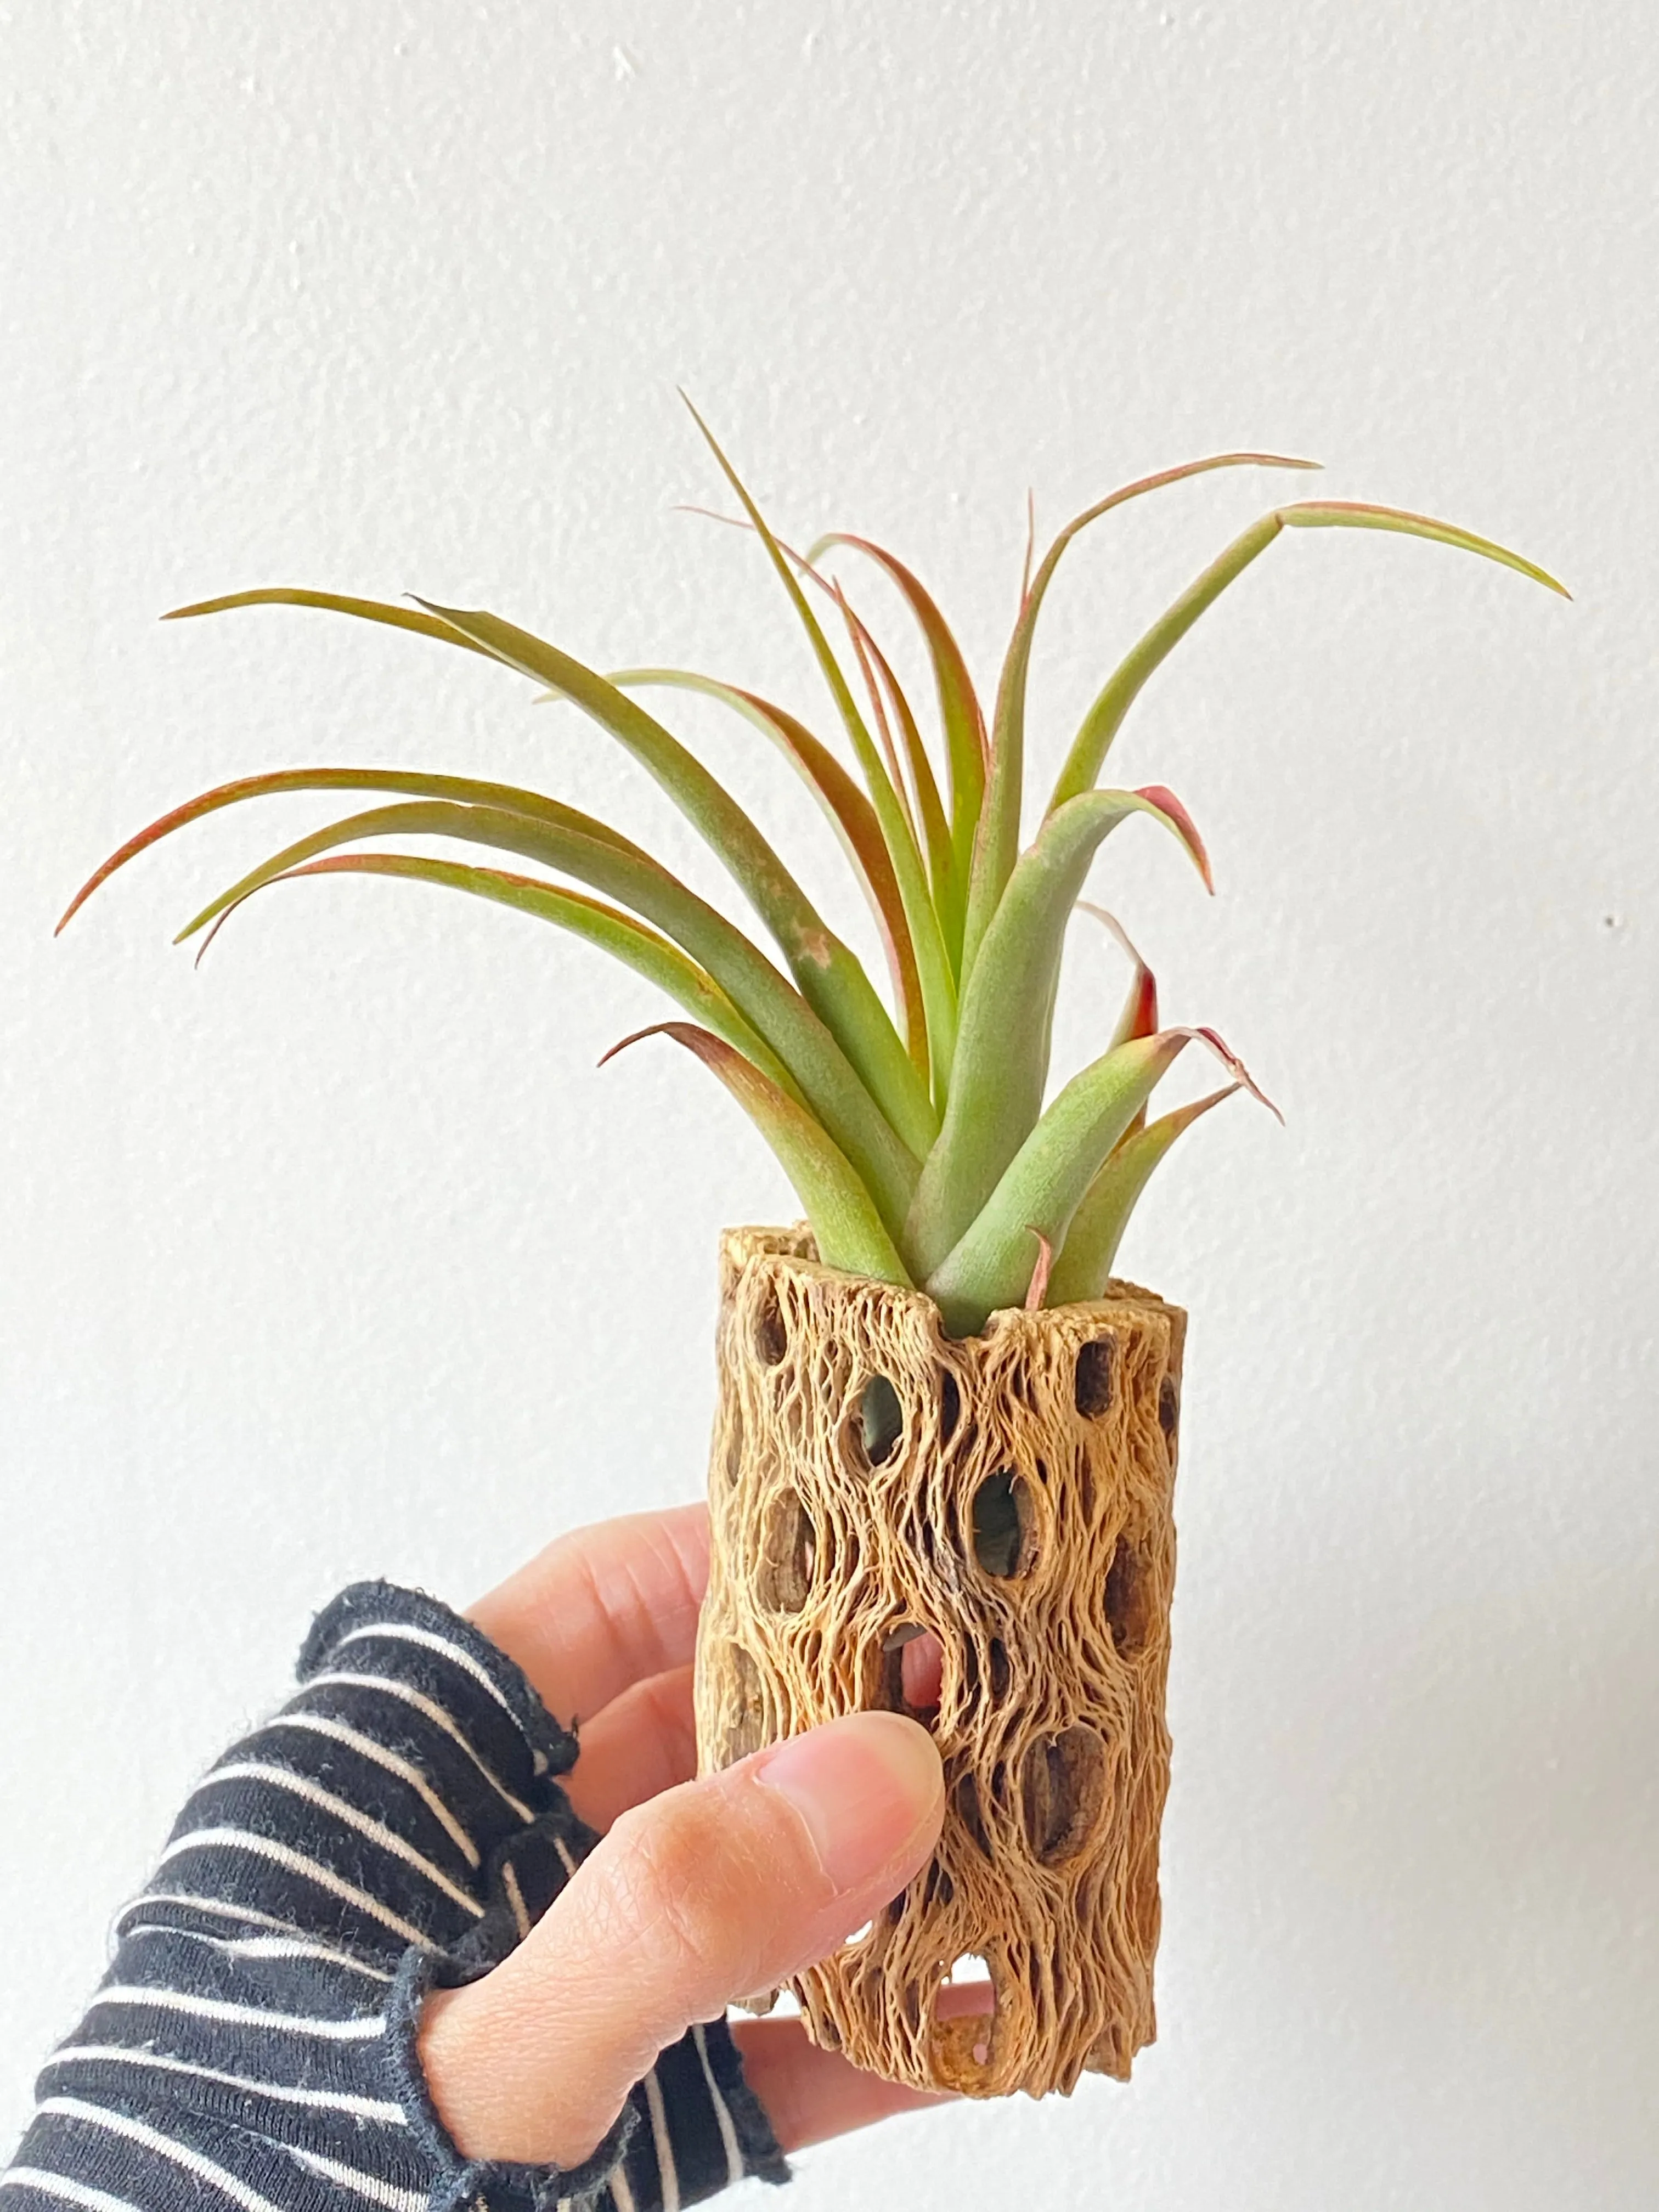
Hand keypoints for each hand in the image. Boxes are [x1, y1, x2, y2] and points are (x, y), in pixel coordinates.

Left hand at [417, 1506, 948, 2167]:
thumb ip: (656, 1919)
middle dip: (853, 1720)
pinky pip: (762, 2056)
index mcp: (400, 1790)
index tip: (898, 1546)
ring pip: (749, 1894)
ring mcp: (559, 2000)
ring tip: (1032, 1832)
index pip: (593, 1608)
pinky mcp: (610, 2132)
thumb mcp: (464, 2056)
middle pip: (701, 1739)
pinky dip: (871, 2040)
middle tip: (1001, 1694)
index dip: (742, 1558)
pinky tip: (979, 2020)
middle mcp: (488, 1874)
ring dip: (886, 1877)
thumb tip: (868, 1776)